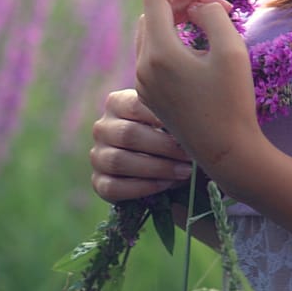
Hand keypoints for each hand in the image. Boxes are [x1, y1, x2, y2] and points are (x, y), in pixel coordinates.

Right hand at [89, 88, 192, 203]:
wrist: (154, 166)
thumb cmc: (167, 134)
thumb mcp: (167, 119)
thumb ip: (173, 115)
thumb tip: (194, 121)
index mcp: (116, 103)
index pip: (136, 105)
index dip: (163, 117)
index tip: (187, 126)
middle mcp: (102, 128)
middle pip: (128, 134)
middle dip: (163, 147)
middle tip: (190, 155)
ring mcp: (97, 156)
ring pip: (119, 161)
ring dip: (156, 168)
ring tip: (184, 172)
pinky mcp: (98, 182)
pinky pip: (114, 187)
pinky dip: (143, 187)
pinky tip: (166, 185)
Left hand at [133, 0, 262, 176]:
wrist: (227, 152)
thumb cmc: (233, 102)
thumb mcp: (232, 50)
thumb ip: (212, 15)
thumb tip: (195, 7)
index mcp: (159, 53)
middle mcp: (143, 66)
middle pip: (151, 12)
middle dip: (183, 0)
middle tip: (218, 8)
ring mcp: (142, 82)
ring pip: (150, 32)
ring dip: (177, 19)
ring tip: (210, 24)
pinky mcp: (149, 94)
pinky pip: (153, 54)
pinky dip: (173, 40)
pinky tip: (199, 50)